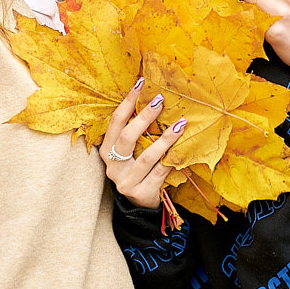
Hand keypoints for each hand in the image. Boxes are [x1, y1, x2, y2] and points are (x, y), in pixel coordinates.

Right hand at [102, 77, 185, 208]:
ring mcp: (125, 181)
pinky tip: (182, 150)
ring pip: (145, 158)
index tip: (141, 83)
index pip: (115, 121)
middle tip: (160, 101)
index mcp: (106, 151)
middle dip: (144, 117)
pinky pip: (159, 174)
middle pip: (126, 137)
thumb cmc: (137, 170)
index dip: (128, 102)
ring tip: (179, 125)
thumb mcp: (130, 152)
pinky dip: (171, 161)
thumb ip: (136, 133)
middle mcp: (112, 166)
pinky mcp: (140, 193)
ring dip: (164, 140)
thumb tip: (155, 100)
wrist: (139, 205)